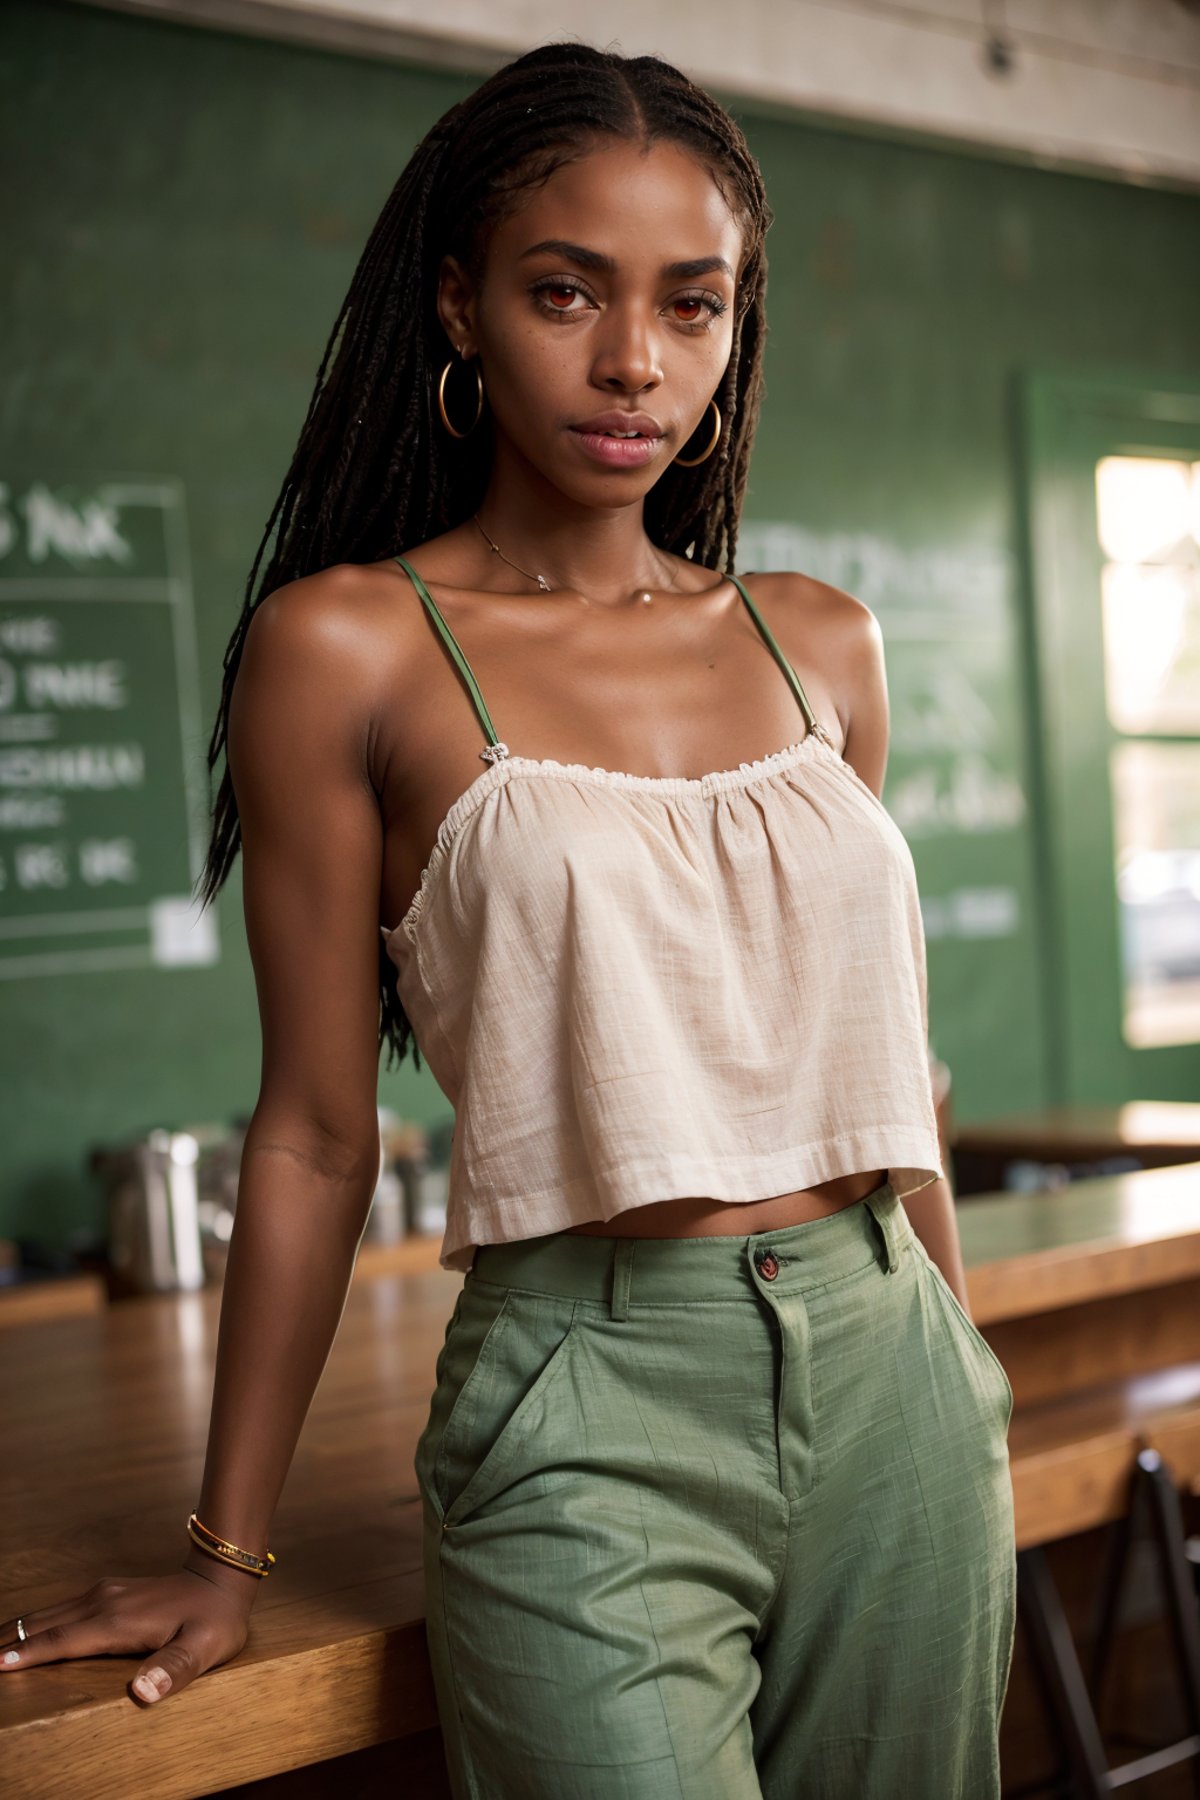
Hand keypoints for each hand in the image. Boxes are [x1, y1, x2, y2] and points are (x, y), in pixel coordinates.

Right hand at [0, 1551, 261, 1704]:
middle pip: (43, 1625)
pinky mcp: (107, 1592)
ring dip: (16, 1632)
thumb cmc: (214, 1621)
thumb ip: (173, 1669)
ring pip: (48, 1615)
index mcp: (116, 1622)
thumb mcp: (204, 1649)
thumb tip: (142, 1691)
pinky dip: (34, 1624)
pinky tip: (23, 1633)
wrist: (223, 1579)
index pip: (61, 1643)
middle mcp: (102, 1603)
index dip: (27, 1657)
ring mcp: (103, 1594)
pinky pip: (60, 1610)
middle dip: (7, 1642)